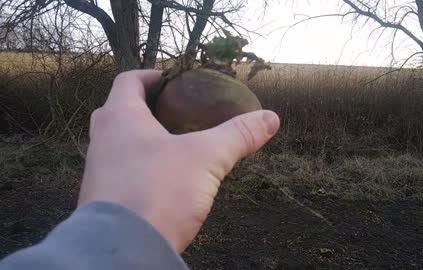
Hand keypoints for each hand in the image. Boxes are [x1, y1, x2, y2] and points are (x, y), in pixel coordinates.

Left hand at [78, 70, 279, 252]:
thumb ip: (237, 135)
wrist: (123, 249)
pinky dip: (140, 164)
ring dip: (143, 137)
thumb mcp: (206, 158)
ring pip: (119, 142)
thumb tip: (271, 118)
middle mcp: (103, 140)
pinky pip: (121, 169)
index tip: (170, 78)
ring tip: (174, 143)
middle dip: (147, 106)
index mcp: (120, 118)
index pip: (129, 81)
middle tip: (174, 110)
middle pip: (120, 110)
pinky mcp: (103, 198)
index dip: (150, 75)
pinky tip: (164, 177)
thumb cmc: (158, 190)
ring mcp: (99, 170)